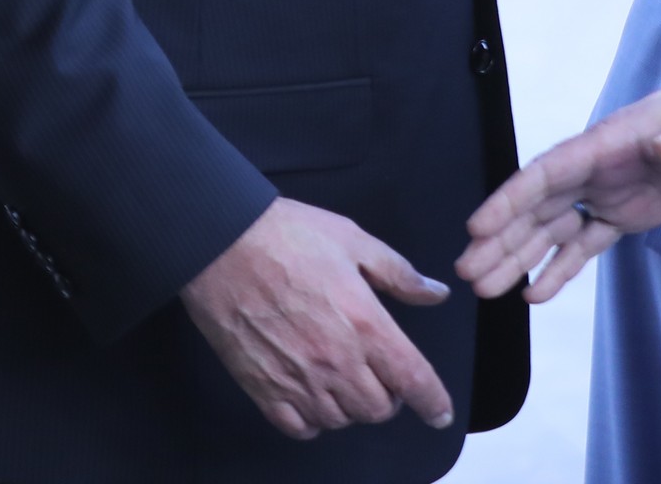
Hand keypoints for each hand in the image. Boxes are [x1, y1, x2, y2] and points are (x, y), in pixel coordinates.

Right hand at [180, 196, 456, 439]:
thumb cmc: (287, 234)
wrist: (221, 241)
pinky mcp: (263, 387)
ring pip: (342, 420)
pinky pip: (300, 427)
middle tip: (381, 374)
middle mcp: (336, 360)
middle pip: (379, 408)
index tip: (440, 412)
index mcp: (366, 323)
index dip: (433, 402)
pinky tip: (312, 396)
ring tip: (344, 380)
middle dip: (389, 396)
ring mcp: (298, 378)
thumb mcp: (354, 241)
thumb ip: (399, 274)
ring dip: (352, 407)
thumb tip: (435, 293)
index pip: (413, 379)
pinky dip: (314, 419)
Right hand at [455, 56, 660, 304]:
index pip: (548, 172)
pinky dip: (561, 268)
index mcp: (609, 142)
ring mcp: (609, 191)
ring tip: (486, 289)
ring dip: (519, 256)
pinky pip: (586, 243)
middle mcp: (598, 168)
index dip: (510, 199)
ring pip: (553, 228)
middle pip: (538, 206)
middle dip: (501, 238)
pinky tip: (535, 293)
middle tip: (467, 272)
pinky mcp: (627, 213)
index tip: (477, 227)